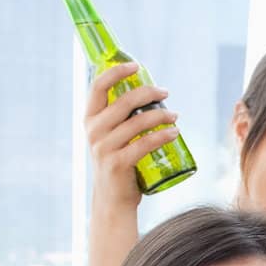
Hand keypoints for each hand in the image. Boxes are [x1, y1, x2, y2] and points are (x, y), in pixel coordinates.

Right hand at [84, 60, 180, 210]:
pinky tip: (175, 132)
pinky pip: (145, 144)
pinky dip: (163, 135)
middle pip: (124, 101)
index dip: (117, 72)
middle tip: (166, 92)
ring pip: (138, 122)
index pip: (98, 86)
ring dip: (161, 115)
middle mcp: (93, 131)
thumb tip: (147, 92)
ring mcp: (104, 148)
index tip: (137, 66)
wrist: (113, 199)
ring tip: (175, 115)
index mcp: (90, 119)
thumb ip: (121, 117)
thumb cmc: (117, 162)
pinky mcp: (118, 163)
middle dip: (148, 92)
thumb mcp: (112, 136)